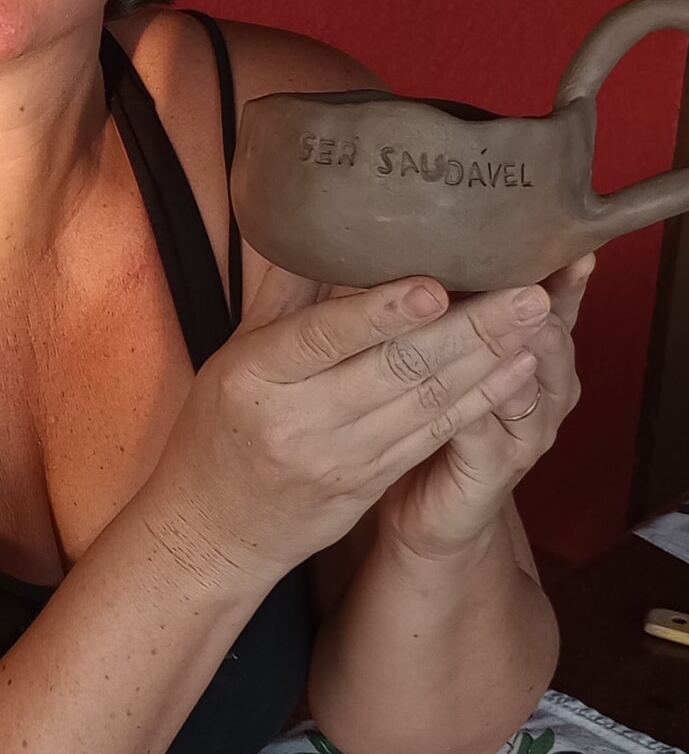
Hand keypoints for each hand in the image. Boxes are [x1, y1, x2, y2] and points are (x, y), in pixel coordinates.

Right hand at [142, 262, 574, 591]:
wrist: (214, 529)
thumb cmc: (221, 424)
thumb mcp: (235, 354)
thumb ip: (286, 294)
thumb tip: (322, 224)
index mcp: (257, 374)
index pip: (324, 337)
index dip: (383, 314)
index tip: (437, 286)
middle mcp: (301, 418)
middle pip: (395, 370)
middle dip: (471, 330)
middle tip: (529, 291)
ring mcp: (341, 458)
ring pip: (428, 404)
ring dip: (490, 361)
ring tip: (539, 320)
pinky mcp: (370, 485)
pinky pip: (434, 436)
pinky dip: (481, 400)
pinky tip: (517, 368)